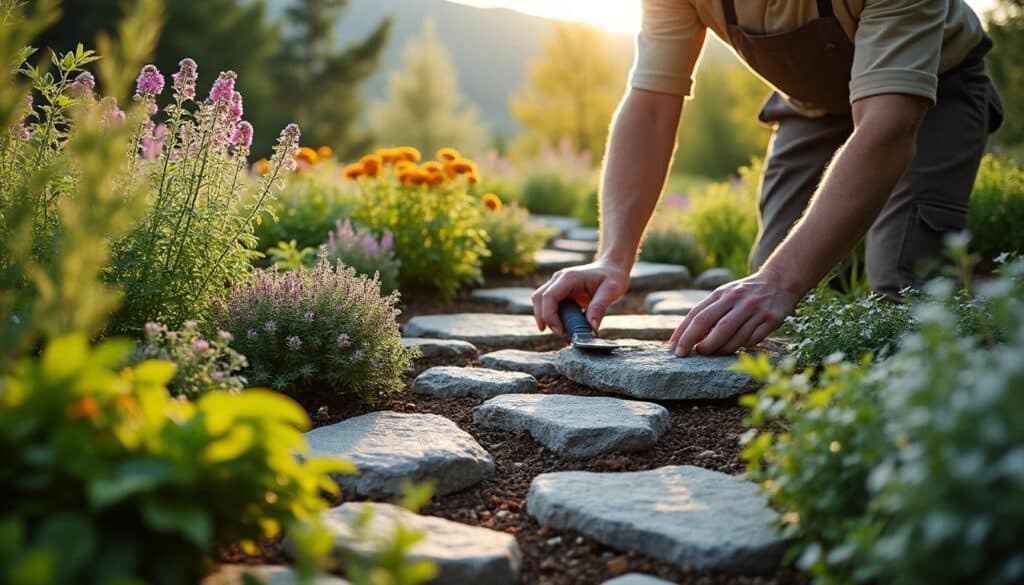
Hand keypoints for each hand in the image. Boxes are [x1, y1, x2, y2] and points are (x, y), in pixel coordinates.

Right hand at [531, 260, 629, 333]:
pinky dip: (551, 315)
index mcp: (569, 278)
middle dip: (544, 318)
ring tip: (562, 330)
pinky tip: (564, 325)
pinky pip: (547, 304)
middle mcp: (559, 279)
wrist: (611, 267)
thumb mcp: (611, 291)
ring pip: (540, 301)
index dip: (550, 316)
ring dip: (546, 317)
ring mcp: (557, 284)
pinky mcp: (559, 290)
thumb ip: (599, 308)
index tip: (561, 331)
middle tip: (560, 333)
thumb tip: (591, 328)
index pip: (548, 297)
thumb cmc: (612, 277)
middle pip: (538, 298)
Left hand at [669, 271, 797, 355]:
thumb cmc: (744, 293)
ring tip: (711, 353)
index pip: (697, 314)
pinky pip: (752, 339)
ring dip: (719, 349)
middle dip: (697, 343)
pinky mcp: (771, 319)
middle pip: (713, 325)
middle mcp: (737, 300)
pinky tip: (736, 347)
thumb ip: (708, 312)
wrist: (779, 281)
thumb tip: (688, 337)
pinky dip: (742, 346)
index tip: (674, 349)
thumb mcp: (725, 294)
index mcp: (722, 293)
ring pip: (733, 335)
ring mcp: (755, 310)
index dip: (684, 333)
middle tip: (689, 354)